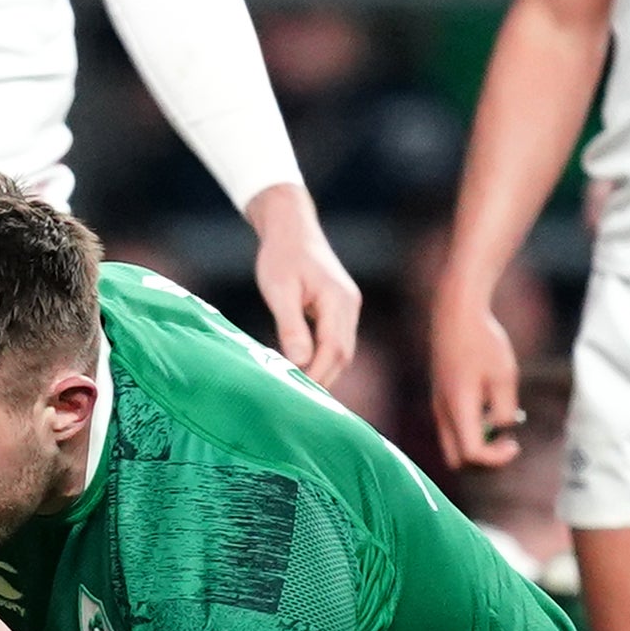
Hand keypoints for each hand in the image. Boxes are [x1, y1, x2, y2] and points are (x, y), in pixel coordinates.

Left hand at [241, 185, 362, 387]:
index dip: (318, 375)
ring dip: (323, 372)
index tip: (299, 395)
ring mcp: (347, 308)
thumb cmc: (281, 255)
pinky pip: (334, 341)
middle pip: (342, 355)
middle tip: (297, 403)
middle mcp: (350, 307)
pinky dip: (322, 359)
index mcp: (338, 301)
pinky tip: (303, 371)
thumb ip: (291, 326)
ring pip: (340, 351)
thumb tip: (300, 362)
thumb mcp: (280, 290)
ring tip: (299, 394)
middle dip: (322, 379)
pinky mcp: (338, 309)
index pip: (334, 349)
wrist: (290, 227)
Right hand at [429, 288, 521, 469]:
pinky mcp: (440, 396)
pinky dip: (471, 429)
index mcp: (458, 407)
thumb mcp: (504, 376)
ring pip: (453, 444)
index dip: (496, 459)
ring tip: (499, 417)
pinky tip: (488, 404)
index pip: (472, 454)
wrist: (456, 313)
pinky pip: (453, 428)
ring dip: (477, 443)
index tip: (514, 443)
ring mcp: (438, 404)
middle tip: (505, 441)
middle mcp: (442, 411)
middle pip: (457, 459)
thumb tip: (502, 429)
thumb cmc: (484, 341)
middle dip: (483, 459)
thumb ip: (504, 410)